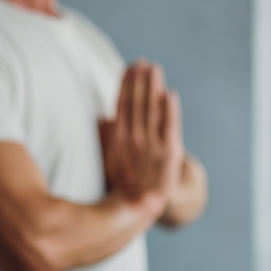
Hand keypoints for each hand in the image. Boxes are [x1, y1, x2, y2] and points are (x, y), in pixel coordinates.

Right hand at [101, 60, 183, 217]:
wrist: (142, 208)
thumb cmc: (127, 181)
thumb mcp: (111, 158)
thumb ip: (107, 136)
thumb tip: (100, 118)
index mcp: (118, 140)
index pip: (122, 105)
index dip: (126, 85)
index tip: (130, 66)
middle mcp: (133, 141)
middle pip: (137, 104)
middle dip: (140, 81)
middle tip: (143, 62)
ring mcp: (150, 147)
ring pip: (151, 111)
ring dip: (153, 88)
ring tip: (154, 69)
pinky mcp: (169, 154)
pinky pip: (170, 129)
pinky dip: (170, 112)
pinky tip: (170, 95)